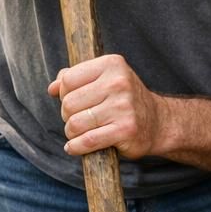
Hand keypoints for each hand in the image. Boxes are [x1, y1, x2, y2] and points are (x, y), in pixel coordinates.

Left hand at [49, 54, 165, 158]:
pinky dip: (76, 147)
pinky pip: (87, 141)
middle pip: (68, 103)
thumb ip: (76, 79)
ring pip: (75, 123)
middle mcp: (119, 83)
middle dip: (68, 115)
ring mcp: (124, 107)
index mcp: (112, 64)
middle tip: (80, 119)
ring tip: (80, 132)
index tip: (75, 101)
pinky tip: (75, 146)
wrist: (158, 122)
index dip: (64, 94)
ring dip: (72, 132)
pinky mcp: (126, 130)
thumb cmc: (124, 100)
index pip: (67, 80)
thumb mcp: (104, 79)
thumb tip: (52, 88)